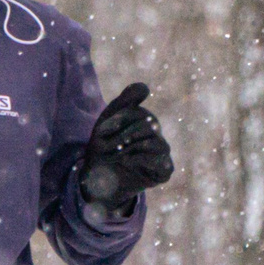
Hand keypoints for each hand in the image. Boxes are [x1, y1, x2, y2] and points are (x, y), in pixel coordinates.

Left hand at [80, 82, 173, 210]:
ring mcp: (162, 154)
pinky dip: (144, 161)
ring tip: (116, 155)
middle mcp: (157, 136)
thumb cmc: (104, 146)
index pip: (139, 114)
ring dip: (133, 149)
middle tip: (107, 147)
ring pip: (159, 145)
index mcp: (146, 121)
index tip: (102, 132)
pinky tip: (127, 161)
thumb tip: (146, 87)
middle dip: (125, 136)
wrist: (99, 177)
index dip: (120, 120)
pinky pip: (164, 164)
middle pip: (149, 128)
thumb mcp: (109, 120)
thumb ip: (125, 101)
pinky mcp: (164, 171)